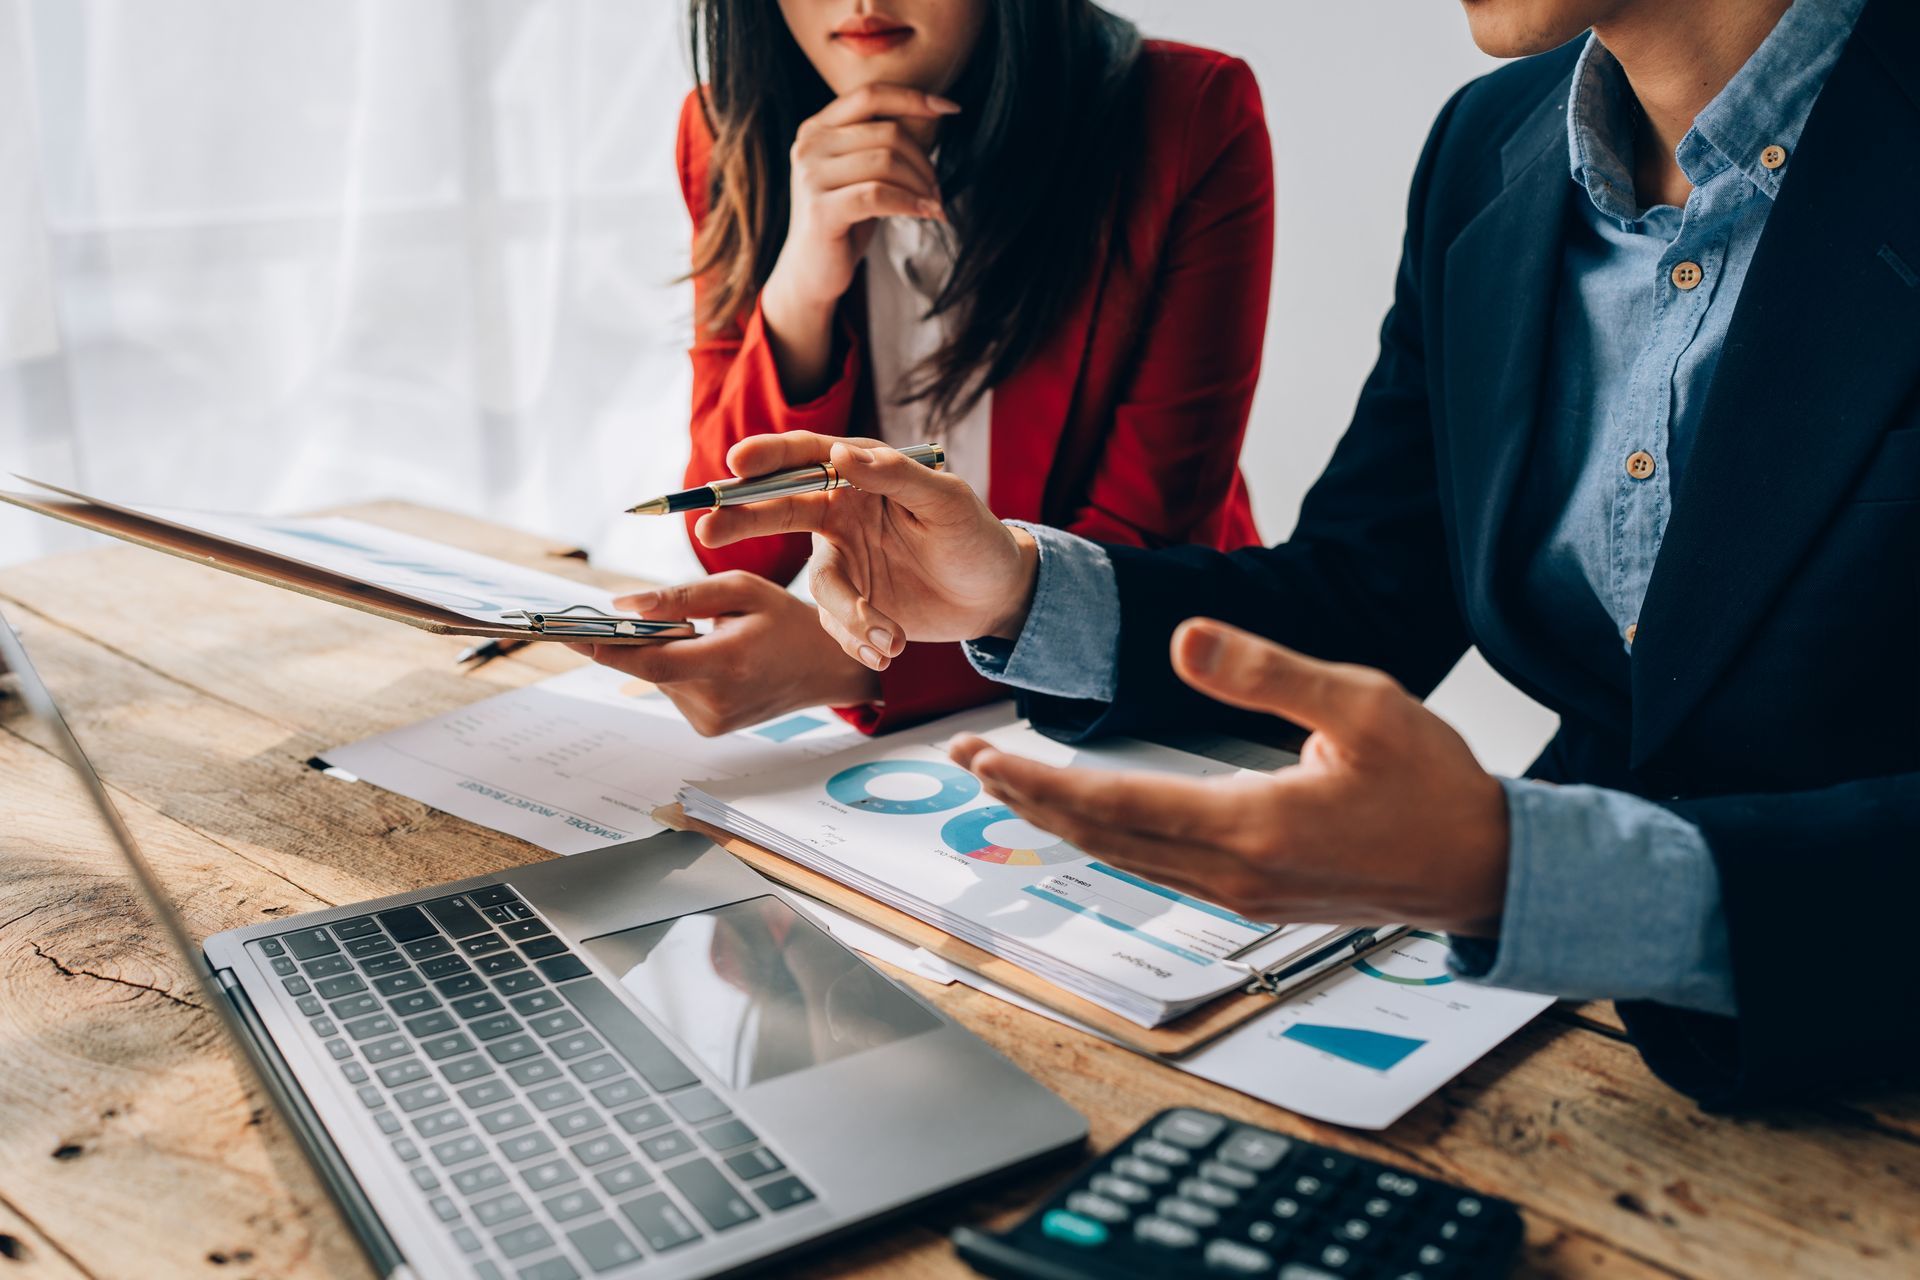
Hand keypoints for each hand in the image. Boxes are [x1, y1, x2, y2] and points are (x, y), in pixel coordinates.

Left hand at [568, 572, 878, 735]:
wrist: (826, 667)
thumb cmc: (787, 621)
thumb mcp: (740, 590)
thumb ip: (680, 598)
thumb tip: (622, 604)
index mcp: (727, 664)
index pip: (650, 662)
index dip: (606, 648)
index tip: (566, 633)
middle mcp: (715, 702)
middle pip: (650, 668)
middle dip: (640, 637)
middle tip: (648, 612)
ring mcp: (712, 721)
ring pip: (660, 678)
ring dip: (666, 651)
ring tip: (709, 634)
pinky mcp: (709, 728)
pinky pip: (675, 689)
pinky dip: (680, 668)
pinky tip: (713, 656)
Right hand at [696, 432, 1039, 670]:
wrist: (994, 596)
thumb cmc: (975, 536)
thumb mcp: (946, 501)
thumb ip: (895, 476)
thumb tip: (841, 454)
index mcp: (862, 477)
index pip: (807, 458)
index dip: (769, 457)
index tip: (736, 463)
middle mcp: (842, 514)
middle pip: (780, 510)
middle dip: (742, 519)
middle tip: (707, 529)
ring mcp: (844, 560)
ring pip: (819, 589)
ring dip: (848, 616)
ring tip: (889, 639)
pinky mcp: (851, 603)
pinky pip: (835, 624)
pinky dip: (858, 639)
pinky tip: (890, 648)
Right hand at [760, 84, 957, 397]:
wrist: (812, 271)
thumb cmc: (845, 220)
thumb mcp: (860, 173)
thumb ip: (881, 143)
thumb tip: (936, 114)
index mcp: (817, 128)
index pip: (870, 95)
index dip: (913, 97)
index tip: (951, 109)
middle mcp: (809, 146)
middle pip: (887, 133)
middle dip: (924, 161)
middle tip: (938, 190)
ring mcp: (810, 177)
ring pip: (886, 162)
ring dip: (921, 185)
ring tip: (934, 205)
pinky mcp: (820, 209)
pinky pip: (879, 194)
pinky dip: (910, 203)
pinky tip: (925, 213)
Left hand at [948, 619, 1510, 934]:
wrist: (1486, 867)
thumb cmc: (1433, 784)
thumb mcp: (1359, 703)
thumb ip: (1263, 672)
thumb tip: (1182, 636)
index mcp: (1251, 826)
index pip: (1115, 803)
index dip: (1041, 780)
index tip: (983, 755)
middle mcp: (1233, 873)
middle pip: (1101, 838)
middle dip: (1027, 799)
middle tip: (965, 763)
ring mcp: (1242, 894)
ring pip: (1123, 860)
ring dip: (1059, 822)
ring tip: (1008, 786)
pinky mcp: (1255, 897)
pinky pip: (1156, 871)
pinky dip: (1106, 841)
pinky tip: (1088, 820)